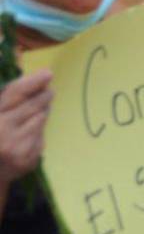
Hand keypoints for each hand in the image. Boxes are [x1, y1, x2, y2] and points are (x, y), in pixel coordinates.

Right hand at [0, 70, 52, 185]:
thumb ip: (7, 100)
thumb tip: (29, 80)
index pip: (15, 93)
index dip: (32, 82)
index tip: (47, 73)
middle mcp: (3, 131)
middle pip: (32, 106)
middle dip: (43, 96)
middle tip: (49, 91)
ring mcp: (17, 147)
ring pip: (40, 120)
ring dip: (41, 113)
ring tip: (36, 112)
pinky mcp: (28, 160)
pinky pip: (41, 138)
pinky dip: (37, 132)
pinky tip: (29, 132)